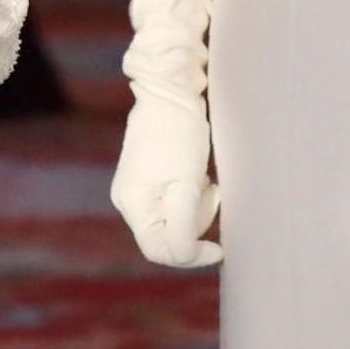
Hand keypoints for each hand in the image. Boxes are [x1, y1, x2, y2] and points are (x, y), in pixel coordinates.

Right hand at [110, 101, 221, 268]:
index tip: (220, 248)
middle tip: (213, 192)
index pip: (159, 251)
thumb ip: (183, 227)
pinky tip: (198, 175)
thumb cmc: (179, 137)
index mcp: (133, 205)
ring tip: (206, 180)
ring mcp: (138, 187)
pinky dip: (191, 195)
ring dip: (197, 206)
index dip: (191, 256)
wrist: (171, 91)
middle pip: (168, 235)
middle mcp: (129, 200)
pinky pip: (174, 202)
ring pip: (174, 219)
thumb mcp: (185, 187)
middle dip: (197, 221)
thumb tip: (184, 257)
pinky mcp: (150, 176)